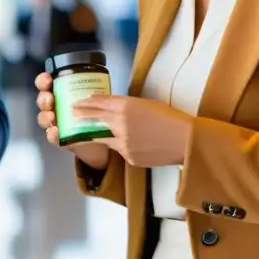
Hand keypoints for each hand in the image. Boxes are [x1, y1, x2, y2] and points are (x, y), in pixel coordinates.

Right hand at [35, 72, 110, 170]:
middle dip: (43, 98)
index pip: (46, 83)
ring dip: (45, 116)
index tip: (47, 78)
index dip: (43, 80)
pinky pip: (51, 136)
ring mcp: (55, 122)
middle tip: (50, 99)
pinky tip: (56, 132)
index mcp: (61, 92)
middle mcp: (54, 106)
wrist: (100, 137)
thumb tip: (99, 93)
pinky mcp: (58, 138)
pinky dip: (52, 134)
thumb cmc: (96, 114)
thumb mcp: (98, 101)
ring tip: (52, 117)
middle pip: (42, 99)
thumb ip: (97, 96)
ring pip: (43, 117)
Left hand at [74, 94, 192, 167]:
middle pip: (97, 118)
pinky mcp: (128, 157)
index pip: (100, 103)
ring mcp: (122, 142)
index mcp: (125, 107)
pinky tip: (131, 144)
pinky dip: (122, 146)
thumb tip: (112, 106)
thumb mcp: (146, 104)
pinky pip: (120, 150)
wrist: (184, 140)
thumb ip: (126, 105)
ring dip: (99, 134)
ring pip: (106, 138)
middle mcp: (120, 124)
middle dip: (84, 115)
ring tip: (91, 131)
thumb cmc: (170, 118)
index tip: (78, 102)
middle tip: (73, 113)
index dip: (88, 102)